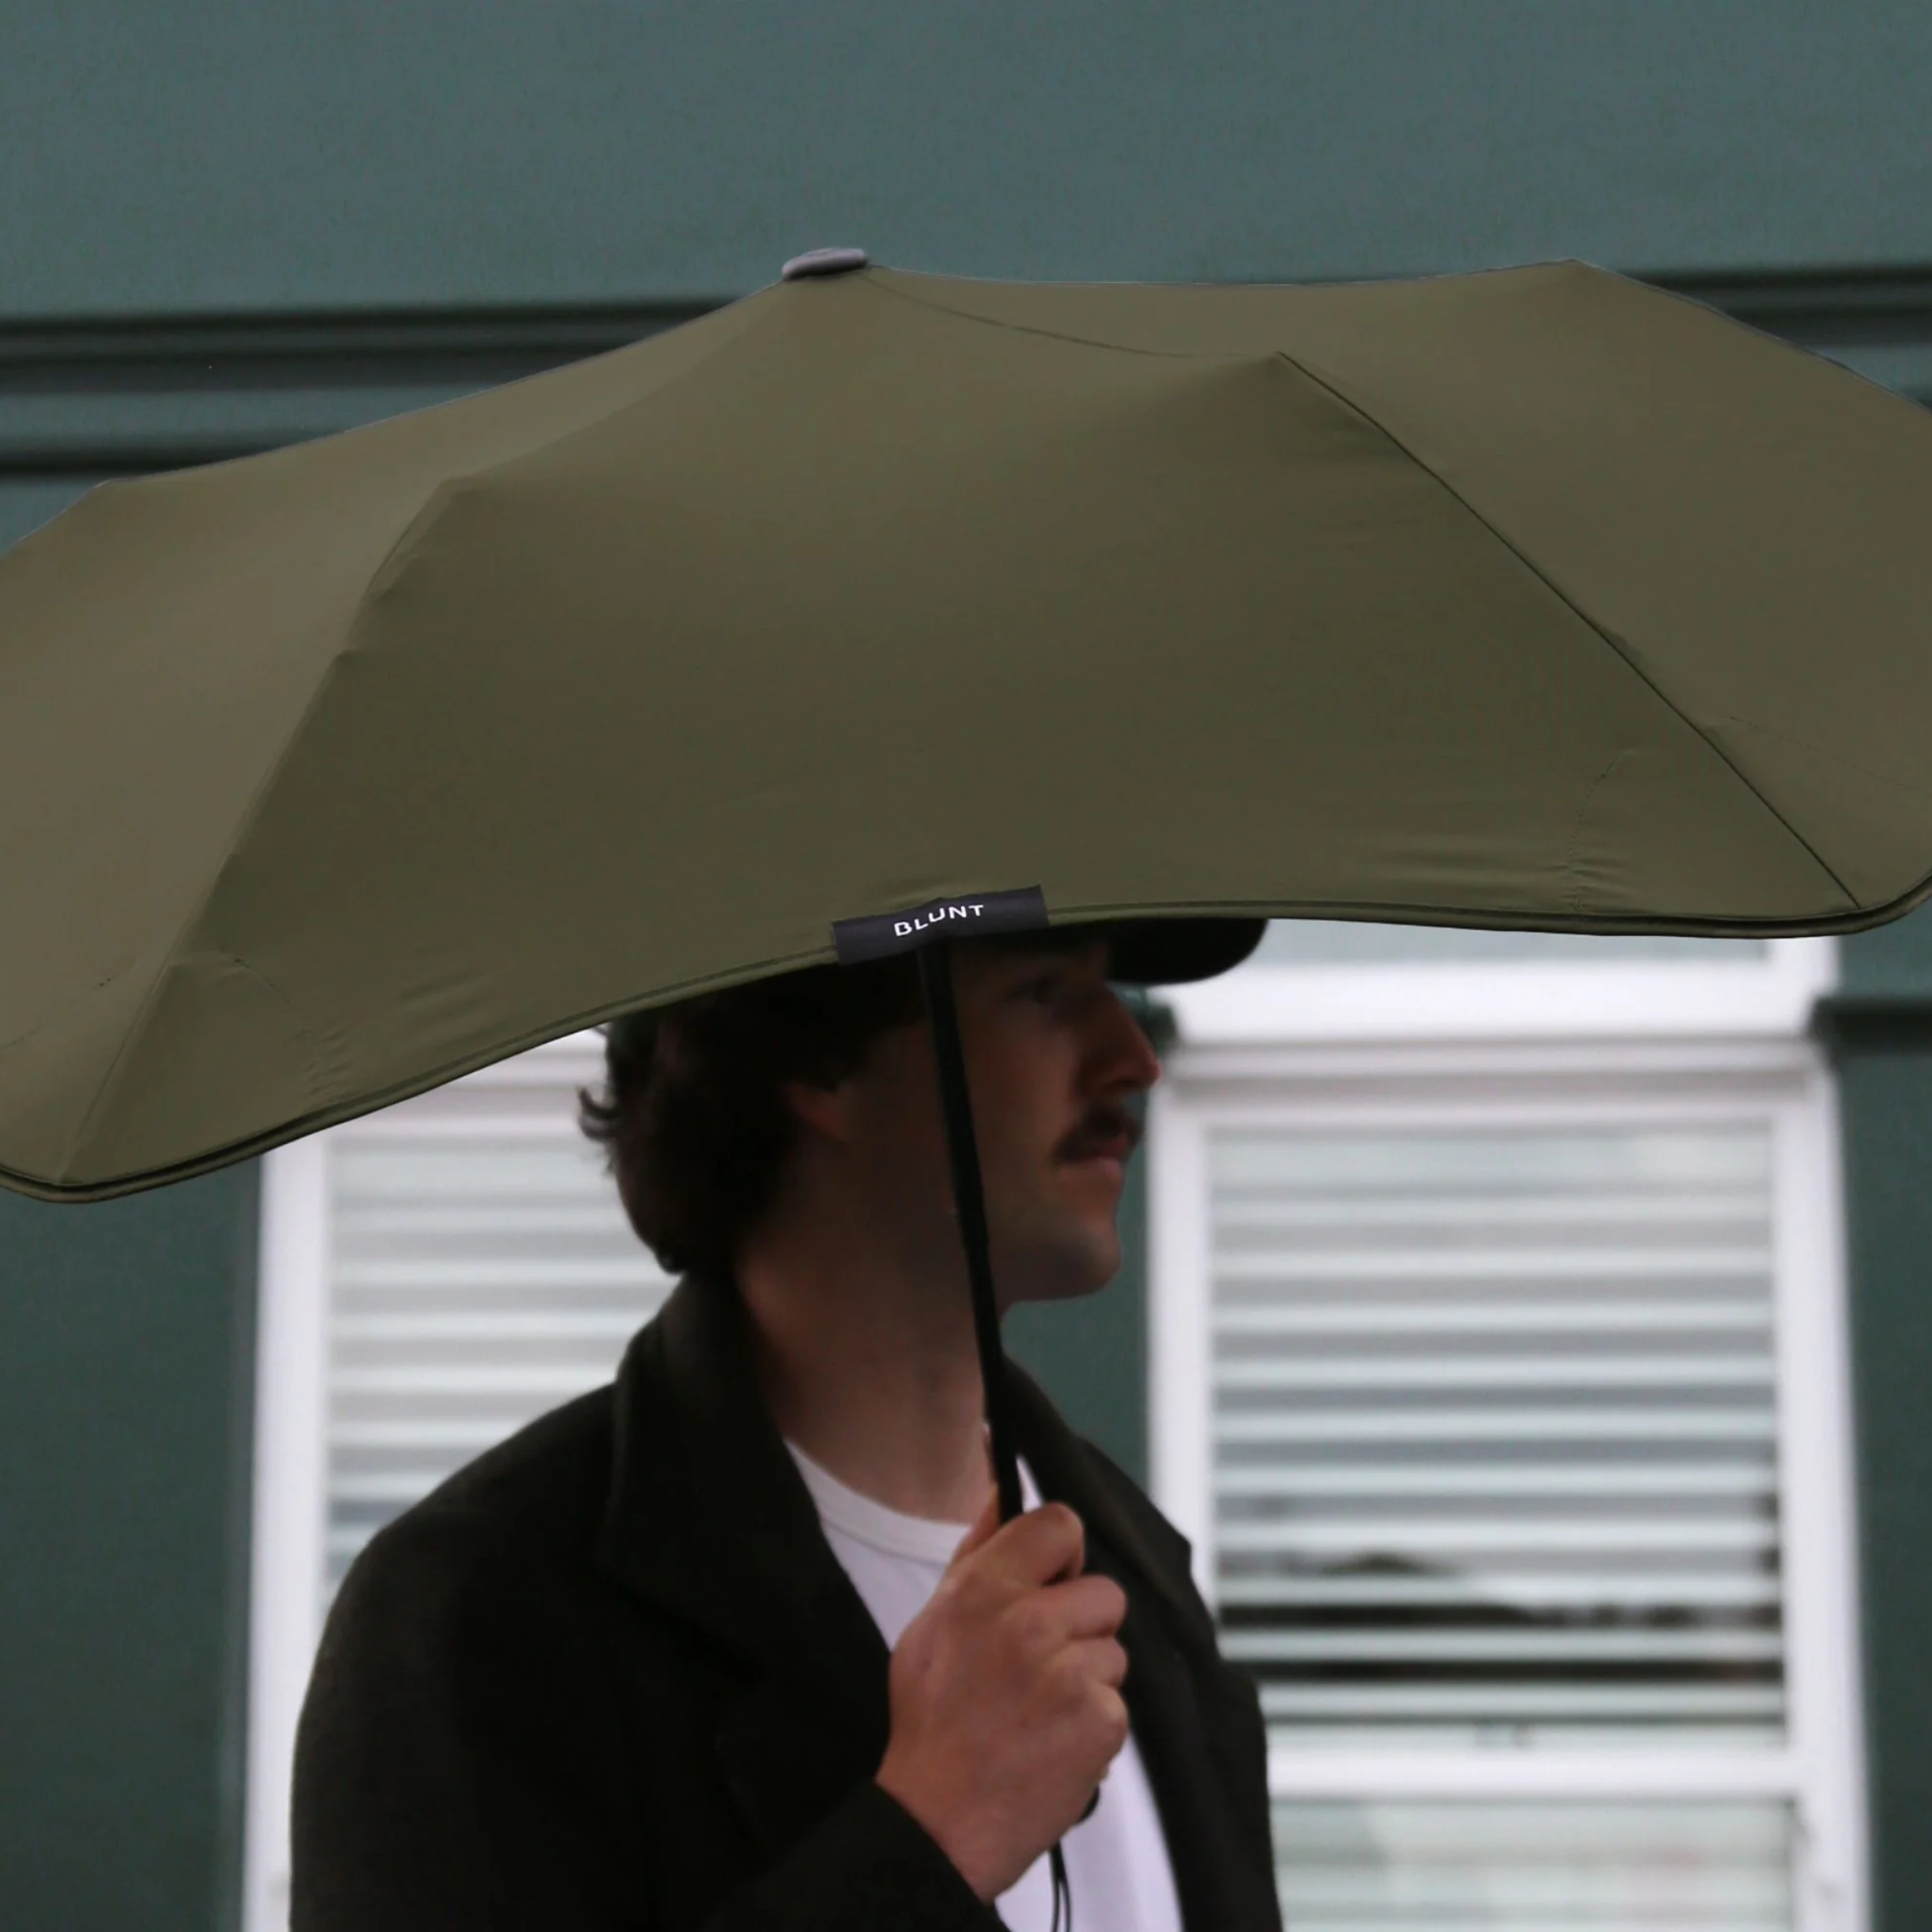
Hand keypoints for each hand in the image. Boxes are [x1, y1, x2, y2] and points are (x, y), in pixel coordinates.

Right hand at [875, 1493, 1129, 1900]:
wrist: (937, 1818)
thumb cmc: (932, 1717)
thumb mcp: (935, 1621)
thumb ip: (978, 1552)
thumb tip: (1001, 1486)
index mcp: (985, 1589)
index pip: (1061, 1525)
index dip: (1062, 1553)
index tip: (1051, 1580)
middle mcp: (1030, 1622)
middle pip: (1104, 1592)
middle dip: (1081, 1625)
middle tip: (1039, 1662)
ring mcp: (1070, 1674)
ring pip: (1114, 1651)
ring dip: (1088, 1678)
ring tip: (1039, 1710)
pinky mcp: (1100, 1721)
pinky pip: (1117, 1703)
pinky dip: (1093, 1724)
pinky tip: (1052, 1741)